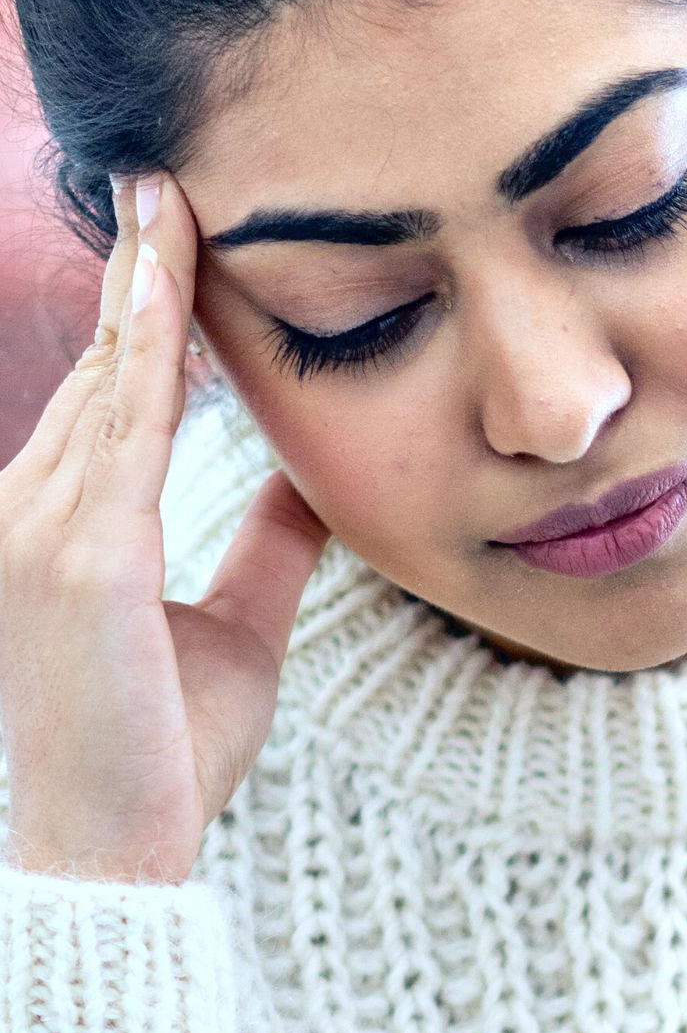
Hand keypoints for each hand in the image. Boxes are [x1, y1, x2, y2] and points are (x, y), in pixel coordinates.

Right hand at [0, 174, 327, 884]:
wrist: (115, 853)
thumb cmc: (163, 759)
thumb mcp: (235, 631)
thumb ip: (263, 555)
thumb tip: (311, 486)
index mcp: (63, 531)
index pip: (108, 400)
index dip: (146, 319)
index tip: (177, 239)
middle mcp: (30, 515)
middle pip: (99, 372)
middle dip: (137, 276)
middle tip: (168, 179)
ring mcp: (38, 531)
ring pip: (104, 383)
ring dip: (140, 288)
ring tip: (169, 198)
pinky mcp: (73, 555)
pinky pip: (119, 430)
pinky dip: (146, 355)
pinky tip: (171, 291)